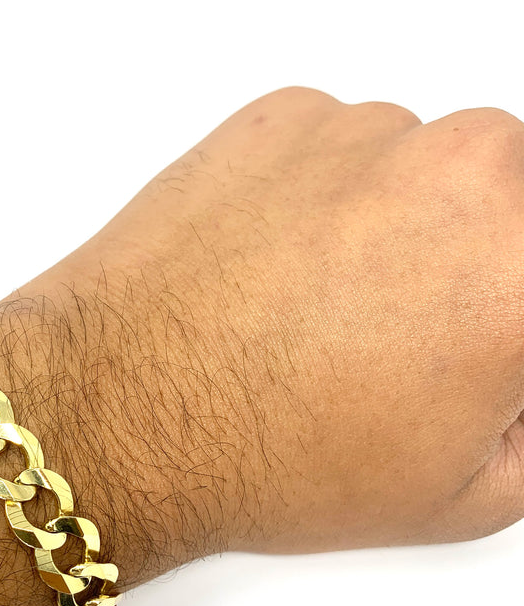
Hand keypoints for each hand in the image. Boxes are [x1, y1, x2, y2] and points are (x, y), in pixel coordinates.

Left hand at [10, 86, 523, 557]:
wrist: (121, 407)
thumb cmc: (273, 455)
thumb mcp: (464, 491)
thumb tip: (515, 374)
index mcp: (522, 268)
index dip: (507, 314)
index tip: (482, 333)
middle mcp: (465, 174)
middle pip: (512, 192)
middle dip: (485, 250)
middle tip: (418, 318)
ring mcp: (368, 132)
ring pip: (427, 163)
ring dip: (400, 217)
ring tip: (329, 297)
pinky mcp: (288, 114)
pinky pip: (340, 145)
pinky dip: (324, 191)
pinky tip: (279, 260)